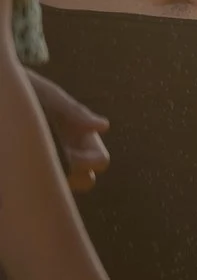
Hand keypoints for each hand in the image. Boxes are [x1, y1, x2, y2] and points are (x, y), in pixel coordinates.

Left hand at [29, 70, 107, 191]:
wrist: (5, 95)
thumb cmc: (31, 93)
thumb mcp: (52, 99)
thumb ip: (76, 112)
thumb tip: (104, 126)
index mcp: (83, 137)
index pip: (100, 161)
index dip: (89, 161)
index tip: (70, 155)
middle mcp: (72, 154)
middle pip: (86, 180)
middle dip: (75, 176)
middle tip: (52, 163)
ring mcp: (53, 163)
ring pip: (63, 186)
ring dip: (55, 180)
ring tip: (34, 166)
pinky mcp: (33, 170)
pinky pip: (40, 185)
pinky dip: (37, 181)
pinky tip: (23, 167)